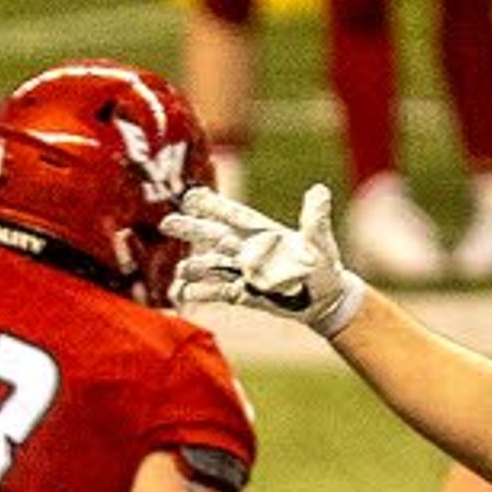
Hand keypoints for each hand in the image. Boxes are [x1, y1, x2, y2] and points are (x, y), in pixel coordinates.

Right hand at [164, 183, 364, 334]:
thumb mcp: (320, 242)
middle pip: (214, 236)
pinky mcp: (243, 293)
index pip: (234, 215)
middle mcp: (247, 249)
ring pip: (212, 265)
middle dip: (192, 230)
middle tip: (167, 224)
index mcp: (263, 232)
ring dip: (195, 266)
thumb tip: (319, 192)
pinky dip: (202, 292)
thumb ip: (315, 220)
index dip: (214, 206)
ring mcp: (242, 272)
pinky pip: (218, 292)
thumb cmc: (324, 266)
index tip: (192, 197)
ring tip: (180, 270)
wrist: (323, 299)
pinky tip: (185, 293)